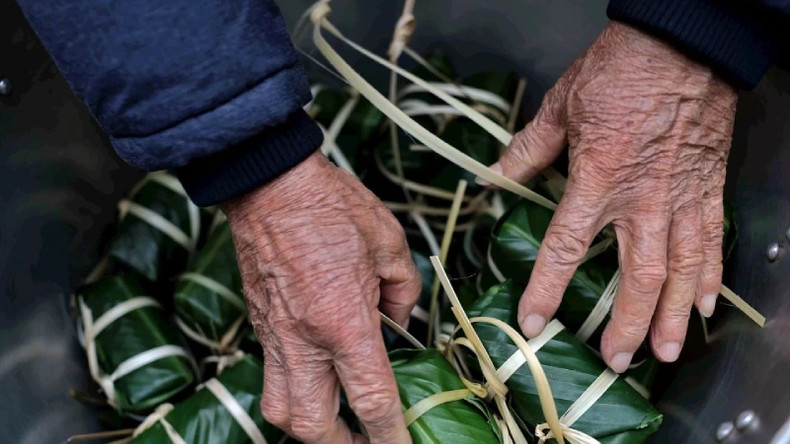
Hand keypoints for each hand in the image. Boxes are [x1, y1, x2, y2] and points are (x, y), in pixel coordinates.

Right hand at [221, 152, 419, 443]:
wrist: (269, 183)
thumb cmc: (332, 206)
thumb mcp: (389, 243)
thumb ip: (405, 292)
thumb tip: (403, 320)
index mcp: (343, 321)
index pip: (371, 400)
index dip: (391, 437)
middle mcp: (303, 339)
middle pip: (312, 426)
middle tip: (370, 440)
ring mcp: (274, 335)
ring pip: (280, 410)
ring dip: (310, 427)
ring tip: (337, 422)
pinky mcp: (258, 325)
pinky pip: (271, 376)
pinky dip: (294, 391)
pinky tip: (317, 376)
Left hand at [494, 21, 736, 371]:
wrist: (683, 43)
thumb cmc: (621, 70)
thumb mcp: (561, 106)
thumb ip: (528, 149)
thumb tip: (494, 175)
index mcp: (597, 179)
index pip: (565, 249)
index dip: (547, 291)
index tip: (534, 323)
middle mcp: (641, 199)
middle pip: (635, 278)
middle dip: (624, 326)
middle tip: (613, 359)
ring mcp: (679, 197)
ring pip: (680, 272)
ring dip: (672, 318)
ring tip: (665, 353)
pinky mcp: (707, 188)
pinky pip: (711, 242)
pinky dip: (710, 277)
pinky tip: (706, 305)